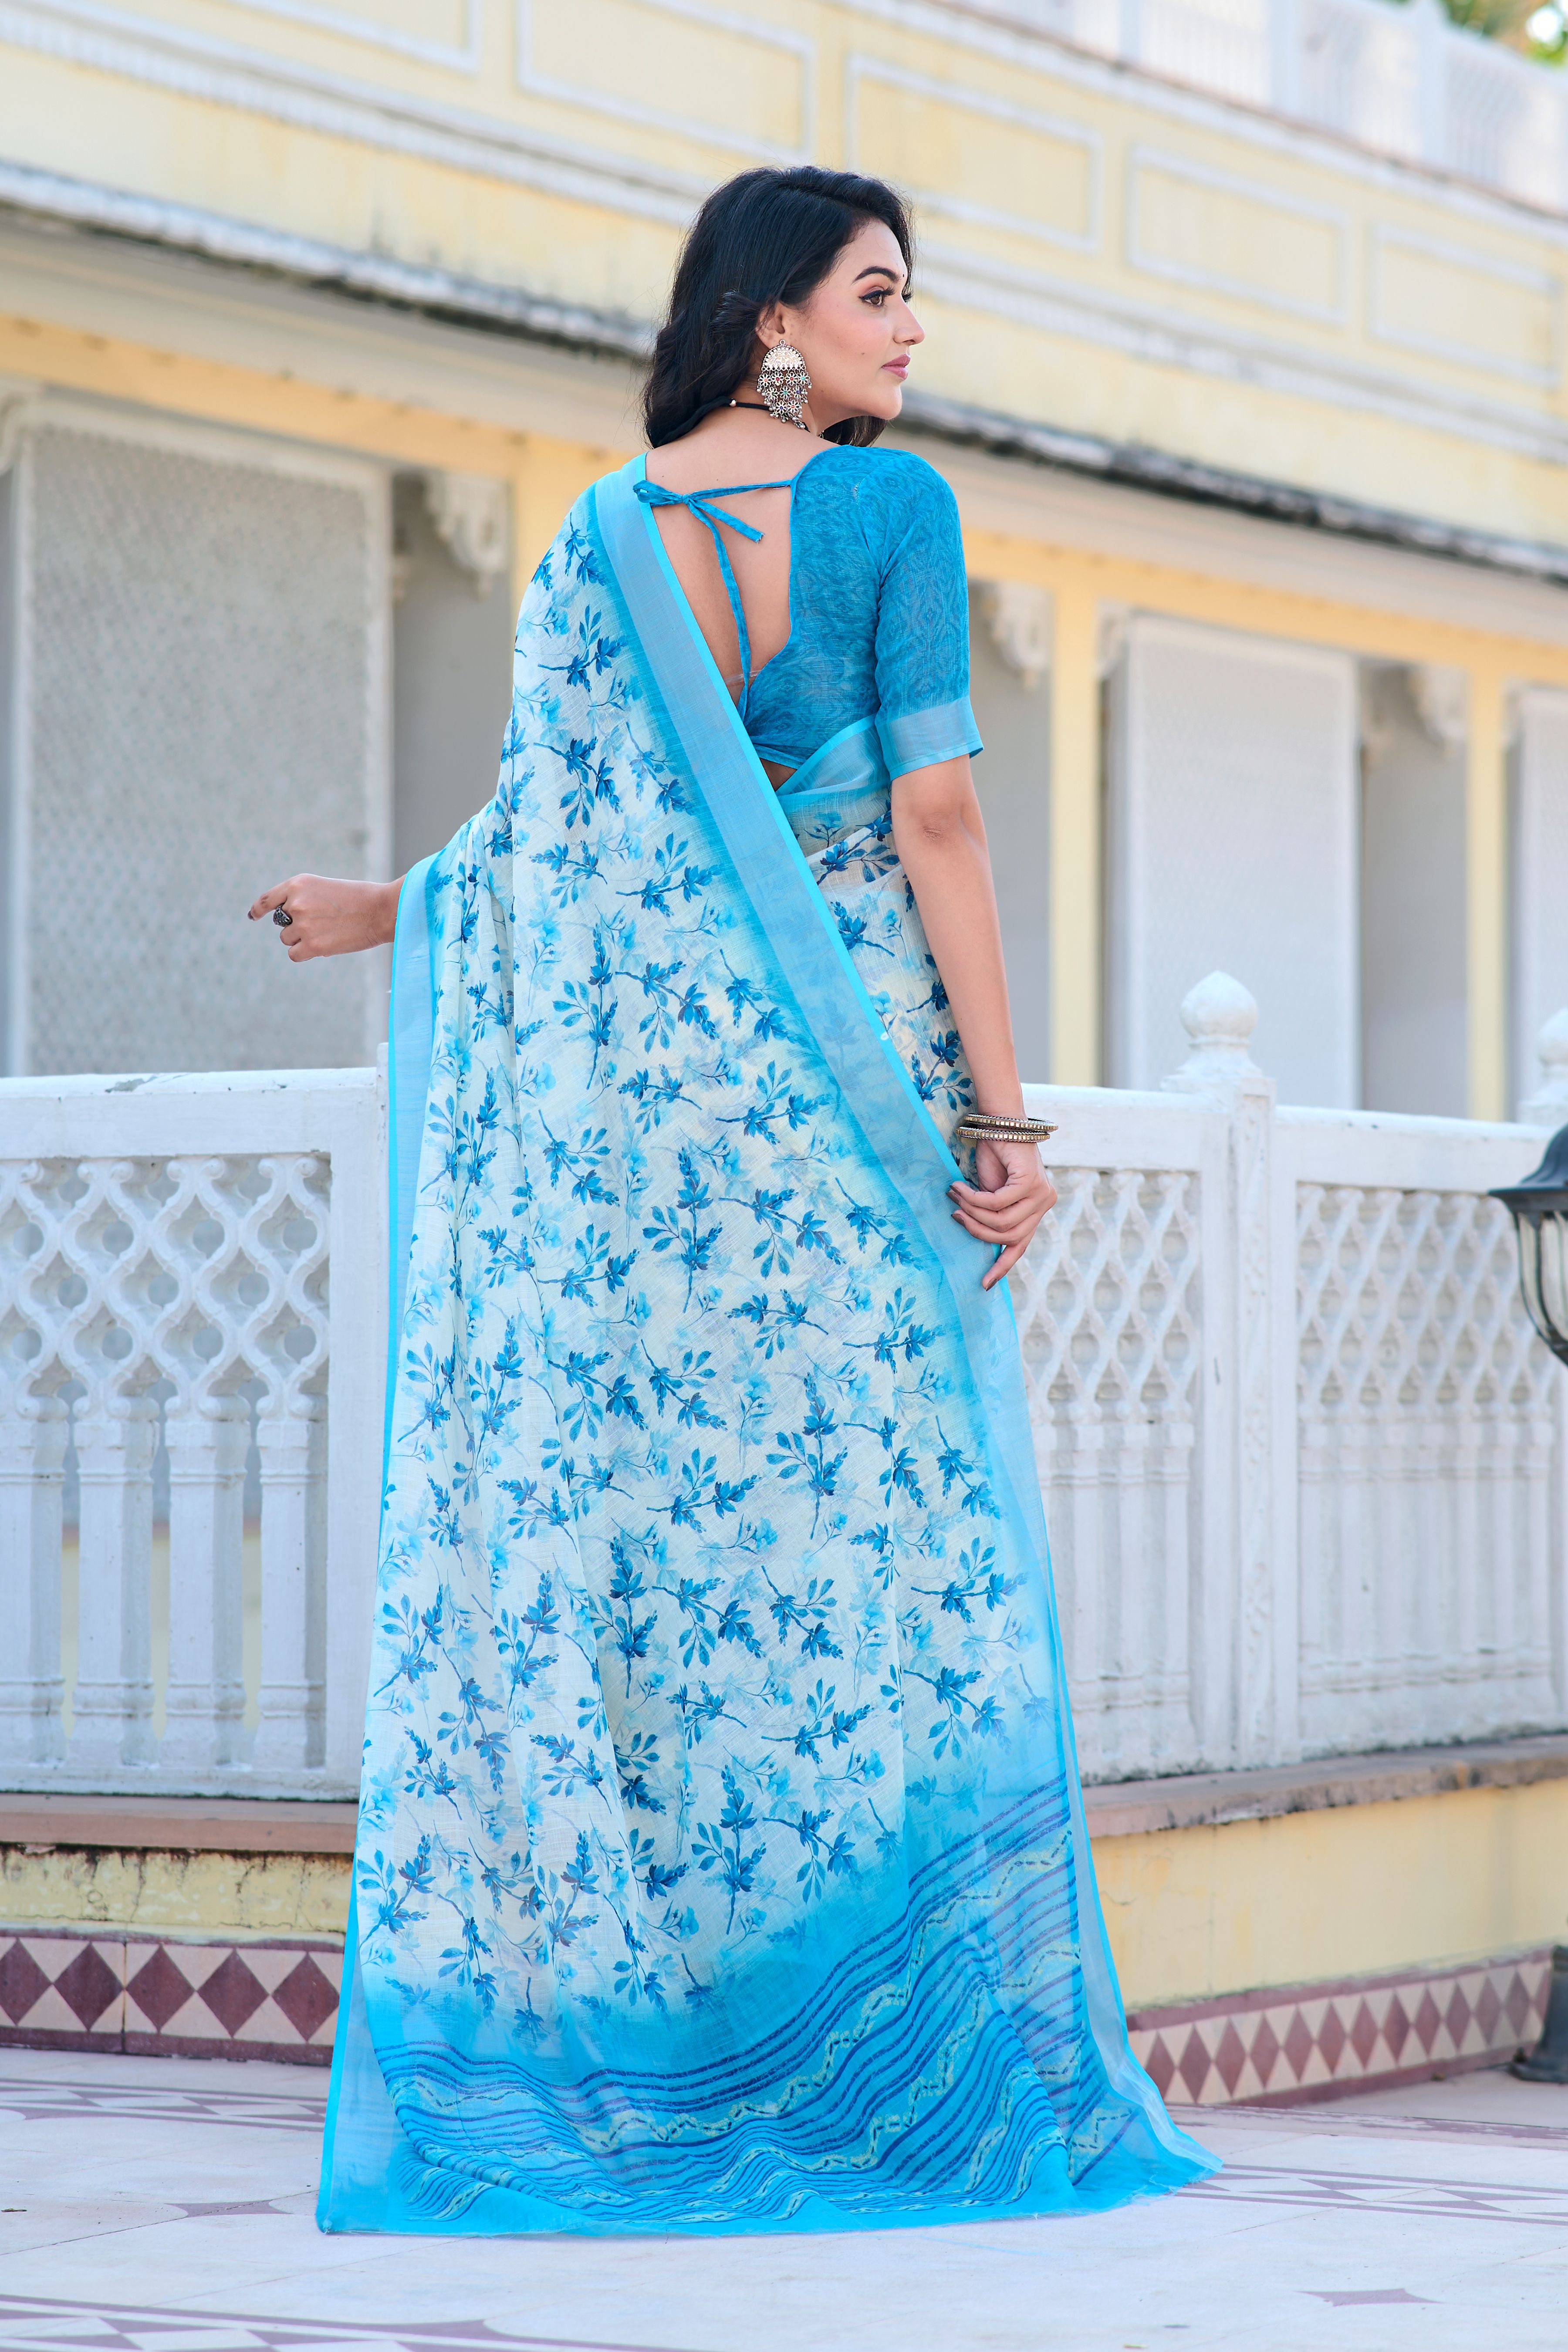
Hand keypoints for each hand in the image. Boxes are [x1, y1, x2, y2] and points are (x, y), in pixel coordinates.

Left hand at [247, 873, 400, 962]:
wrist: (382, 910)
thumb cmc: (360, 899)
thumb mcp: (326, 888)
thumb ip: (304, 899)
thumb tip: (290, 922)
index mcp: (298, 884)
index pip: (268, 899)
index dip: (258, 909)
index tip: (254, 916)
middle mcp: (296, 903)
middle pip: (282, 923)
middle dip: (296, 926)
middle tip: (323, 922)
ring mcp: (303, 925)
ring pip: (288, 939)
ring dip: (303, 939)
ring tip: (329, 931)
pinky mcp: (313, 945)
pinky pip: (294, 954)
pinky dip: (305, 953)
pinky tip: (324, 946)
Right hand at [948, 1136, 1057, 1290]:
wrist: (998, 1123)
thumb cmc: (993, 1156)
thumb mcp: (991, 1194)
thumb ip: (991, 1216)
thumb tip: (976, 1237)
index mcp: (1036, 1210)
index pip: (1020, 1246)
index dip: (1002, 1266)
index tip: (984, 1284)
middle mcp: (1044, 1204)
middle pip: (1008, 1236)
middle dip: (976, 1229)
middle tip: (955, 1215)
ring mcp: (1042, 1195)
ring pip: (1002, 1223)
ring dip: (973, 1212)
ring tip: (954, 1196)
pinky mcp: (1033, 1184)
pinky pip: (997, 1203)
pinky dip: (974, 1198)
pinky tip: (958, 1187)